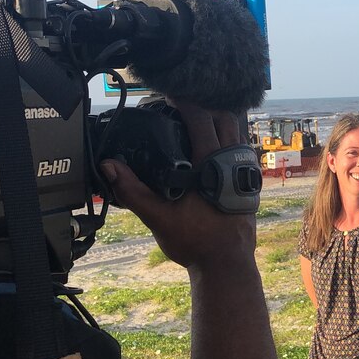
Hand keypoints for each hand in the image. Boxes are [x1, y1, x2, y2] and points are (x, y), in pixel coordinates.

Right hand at [101, 102, 254, 269]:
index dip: (184, 101)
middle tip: (181, 103)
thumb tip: (109, 166)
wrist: (227, 264)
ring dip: (218, 118)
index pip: (201, 118)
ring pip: (236, 130)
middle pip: (223, 116)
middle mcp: (233, 162)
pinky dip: (229, 136)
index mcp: (212, 164)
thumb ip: (132, 190)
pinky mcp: (249, 180)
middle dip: (203, 105)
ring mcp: (245, 170)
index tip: (169, 94)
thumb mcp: (158, 217)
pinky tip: (214, 142)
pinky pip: (242, 147)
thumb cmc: (196, 242)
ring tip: (197, 117)